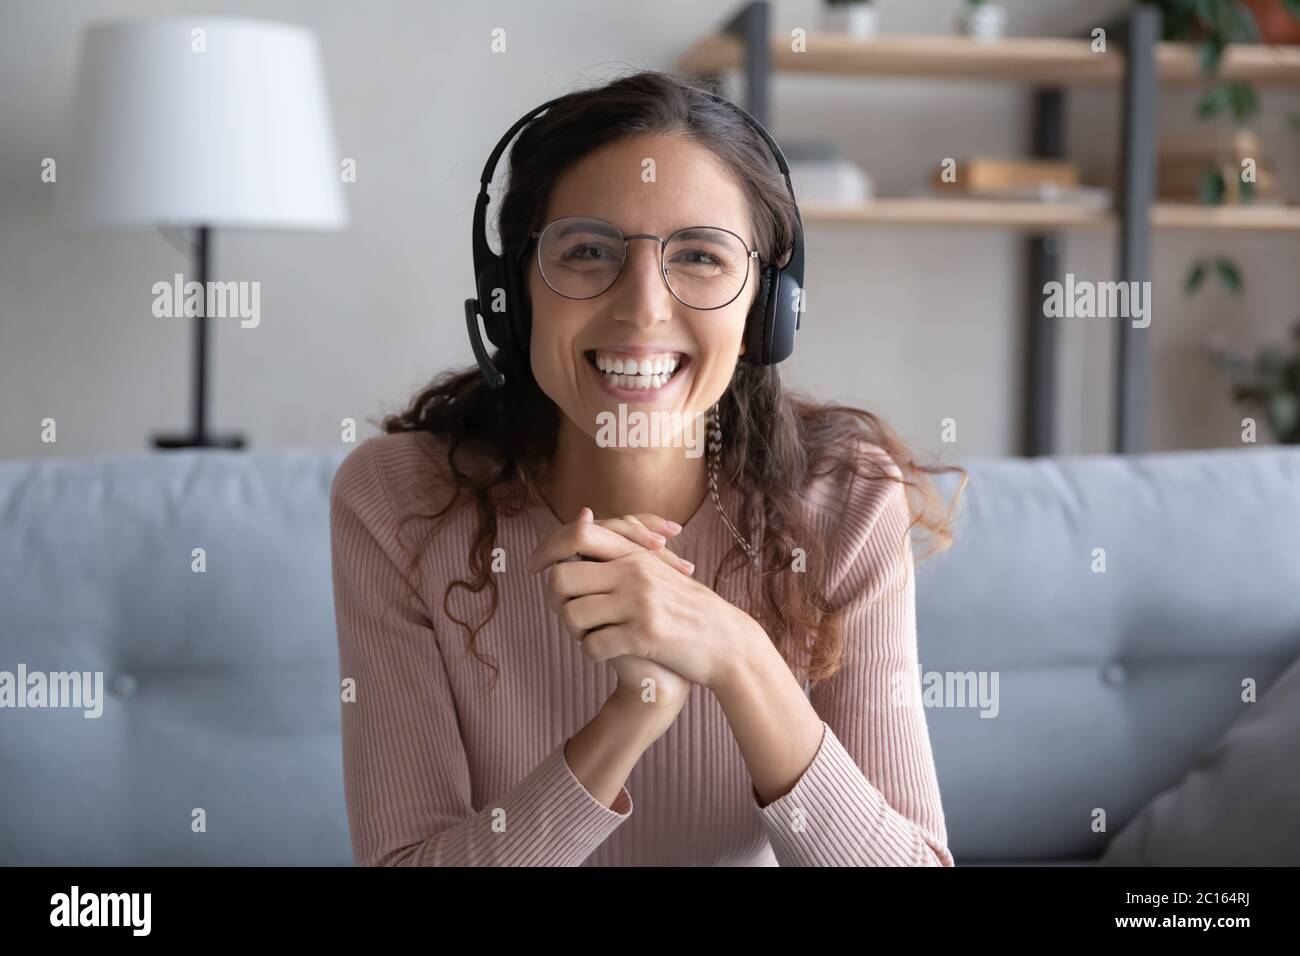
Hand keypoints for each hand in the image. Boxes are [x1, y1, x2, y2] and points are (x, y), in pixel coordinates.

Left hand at [527, 508, 694, 714]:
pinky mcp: (645, 637)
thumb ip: (621, 547)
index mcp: (636, 554)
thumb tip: (582, 515)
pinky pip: (592, 646)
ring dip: (575, 631)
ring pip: (571, 615)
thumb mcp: (657, 569)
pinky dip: (592, 654)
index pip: (577, 534)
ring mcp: (640, 604)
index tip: (533, 567)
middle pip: (561, 578)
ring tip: (594, 635)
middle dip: (556, 601)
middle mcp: (635, 573)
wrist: (727, 644)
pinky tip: (608, 653)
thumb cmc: (687, 609)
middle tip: (571, 614)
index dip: (546, 549)